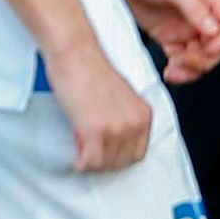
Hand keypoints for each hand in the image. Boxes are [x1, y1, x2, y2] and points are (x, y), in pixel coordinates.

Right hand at [44, 44, 152, 173]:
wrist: (76, 54)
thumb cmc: (90, 68)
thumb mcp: (119, 97)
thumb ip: (122, 118)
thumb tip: (110, 139)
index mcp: (144, 114)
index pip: (138, 153)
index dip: (118, 158)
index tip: (105, 155)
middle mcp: (135, 123)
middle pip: (122, 162)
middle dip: (104, 162)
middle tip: (88, 153)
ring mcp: (116, 129)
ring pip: (105, 165)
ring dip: (90, 163)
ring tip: (80, 151)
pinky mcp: (95, 131)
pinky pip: (90, 162)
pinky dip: (81, 164)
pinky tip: (75, 158)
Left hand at [109, 0, 219, 85]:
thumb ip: (193, 8)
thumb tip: (213, 30)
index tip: (208, 49)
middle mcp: (200, 15)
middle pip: (217, 45)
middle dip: (206, 58)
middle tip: (186, 61)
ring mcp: (183, 27)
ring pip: (199, 56)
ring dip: (192, 68)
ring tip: (174, 72)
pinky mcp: (167, 36)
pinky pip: (180, 58)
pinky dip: (178, 69)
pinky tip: (169, 74)